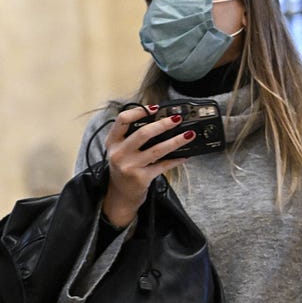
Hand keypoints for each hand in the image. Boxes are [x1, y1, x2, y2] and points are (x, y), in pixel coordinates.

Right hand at [101, 104, 192, 226]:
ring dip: (176, 141)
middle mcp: (118, 153)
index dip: (139, 111)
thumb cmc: (124, 167)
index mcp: (112, 142)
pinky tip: (185, 155)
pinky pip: (163, 165)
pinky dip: (176, 160)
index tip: (154, 108)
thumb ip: (132, 136)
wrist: (120, 194)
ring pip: (157, 149)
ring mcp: (129, 166)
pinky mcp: (141, 178)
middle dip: (163, 124)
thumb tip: (159, 120)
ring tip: (189, 134)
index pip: (122, 120)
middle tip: (177, 119)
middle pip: (142, 133)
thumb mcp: (121, 150)